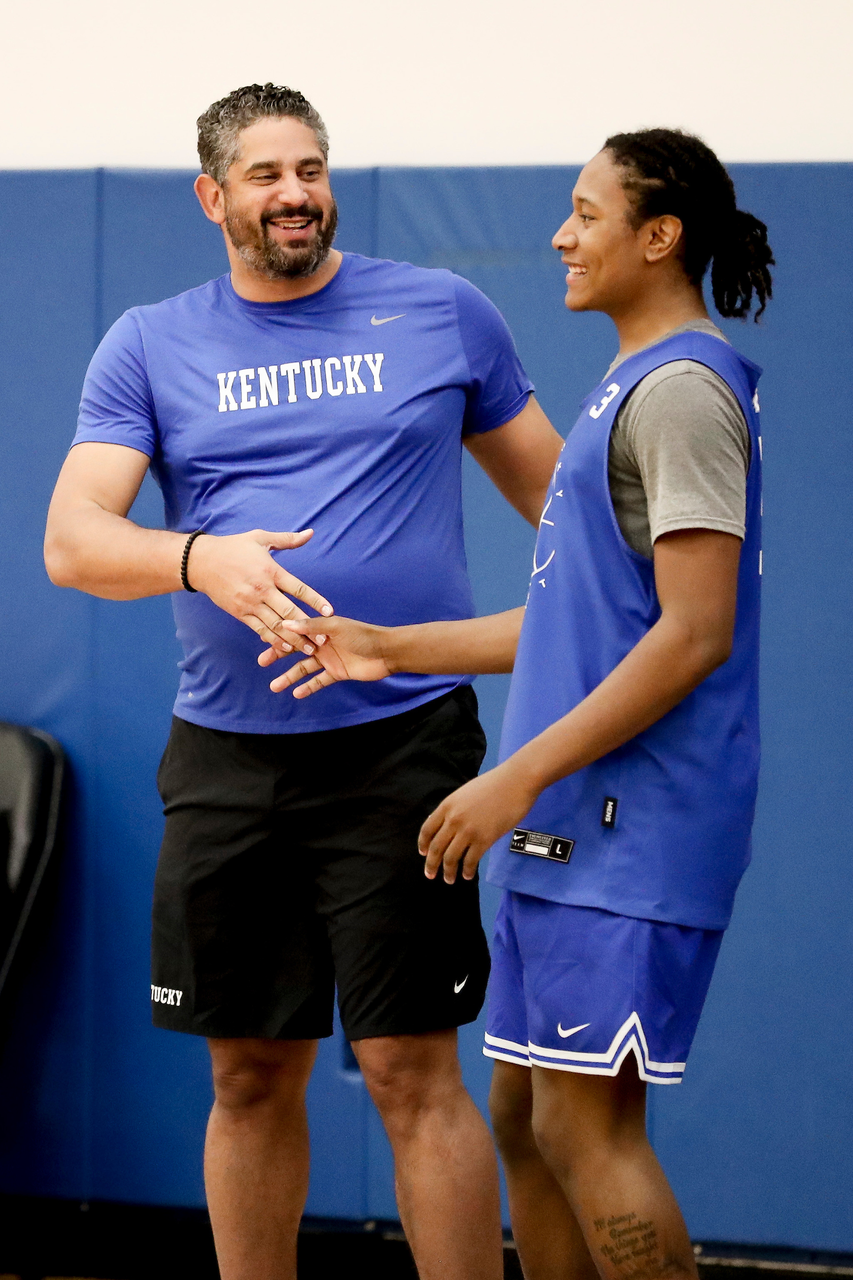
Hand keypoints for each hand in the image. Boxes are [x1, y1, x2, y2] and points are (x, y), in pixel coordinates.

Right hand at [186, 529, 332, 651]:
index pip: (297, 588)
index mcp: (270, 571)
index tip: (329, 611)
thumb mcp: (260, 538)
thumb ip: (287, 539)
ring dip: (294, 639)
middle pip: (289, 612)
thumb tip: (310, 533)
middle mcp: (262, 589)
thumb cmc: (233, 548)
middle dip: (308, 627)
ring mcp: (250, 603)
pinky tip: (286, 648)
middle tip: (324, 639)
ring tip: (309, 650)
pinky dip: (273, 640)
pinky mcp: (240, 613)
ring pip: (275, 625)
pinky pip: (259, 630)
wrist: (201, 562)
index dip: (315, 600)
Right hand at [258, 615, 393, 696]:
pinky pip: (319, 681)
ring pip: (304, 669)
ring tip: (274, 686)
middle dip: (279, 656)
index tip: (263, 641)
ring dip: (290, 677)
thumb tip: (285, 623)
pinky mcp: (337, 673)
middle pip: (296, 650)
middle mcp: (322, 643)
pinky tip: (296, 694)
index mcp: (321, 629)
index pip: (296, 632)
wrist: (387, 651)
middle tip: (262, 662)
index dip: (280, 636)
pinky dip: (308, 687)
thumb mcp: (335, 628)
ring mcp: (329, 659)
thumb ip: (311, 627)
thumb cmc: (363, 634)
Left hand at [419, 764, 538, 883]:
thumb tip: (447, 824)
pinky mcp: (484, 839)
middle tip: (430, 874)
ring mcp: (468, 830)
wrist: (515, 782)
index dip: (423, 844)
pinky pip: (471, 860)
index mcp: (447, 805)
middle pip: (436, 847)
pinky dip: (467, 870)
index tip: (423, 853)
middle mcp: (454, 819)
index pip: (427, 829)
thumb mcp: (465, 793)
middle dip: (431, 864)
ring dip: (448, 871)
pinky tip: (468, 875)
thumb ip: (455, 808)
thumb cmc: (494, 784)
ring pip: (451, 857)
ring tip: (449, 879)